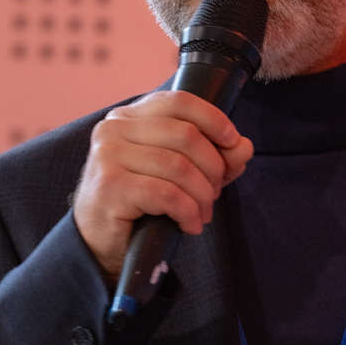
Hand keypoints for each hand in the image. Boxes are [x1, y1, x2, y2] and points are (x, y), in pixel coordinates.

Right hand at [72, 91, 253, 281]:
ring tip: (202, 214)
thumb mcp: (182, 175)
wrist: (101, 243)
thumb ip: (213, 157)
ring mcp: (108, 156)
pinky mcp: (110, 186)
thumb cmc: (141, 204)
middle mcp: (114, 129)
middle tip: (213, 194)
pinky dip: (188, 212)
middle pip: (186, 135)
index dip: (214, 119)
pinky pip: (167, 194)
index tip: (232, 142)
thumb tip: (243, 146)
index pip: (180, 101)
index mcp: (130, 117)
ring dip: (202, 196)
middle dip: (212, 168)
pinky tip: (189, 225)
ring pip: (179, 167)